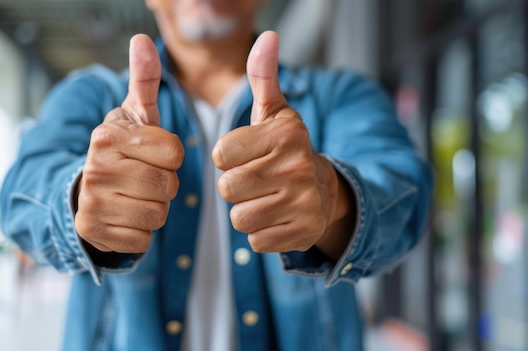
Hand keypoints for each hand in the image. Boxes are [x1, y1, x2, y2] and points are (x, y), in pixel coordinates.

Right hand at [75, 34, 183, 252]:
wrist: (86, 191)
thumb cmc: (123, 151)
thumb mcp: (134, 116)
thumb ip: (144, 80)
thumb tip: (142, 40)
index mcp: (108, 135)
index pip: (175, 153)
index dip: (172, 158)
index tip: (152, 155)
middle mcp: (95, 167)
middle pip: (168, 186)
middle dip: (165, 186)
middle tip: (144, 178)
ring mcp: (91, 202)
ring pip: (158, 215)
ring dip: (155, 210)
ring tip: (135, 197)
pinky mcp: (94, 232)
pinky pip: (143, 239)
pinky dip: (140, 232)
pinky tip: (125, 217)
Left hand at [213, 31, 352, 255]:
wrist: (325, 190)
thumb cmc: (286, 149)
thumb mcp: (274, 112)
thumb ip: (263, 76)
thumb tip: (267, 36)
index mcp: (284, 133)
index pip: (221, 154)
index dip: (227, 158)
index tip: (247, 156)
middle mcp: (297, 165)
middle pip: (228, 188)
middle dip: (234, 187)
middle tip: (256, 180)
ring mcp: (304, 201)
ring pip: (239, 218)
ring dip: (245, 211)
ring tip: (265, 198)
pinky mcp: (304, 231)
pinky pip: (256, 240)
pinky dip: (261, 232)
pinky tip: (277, 216)